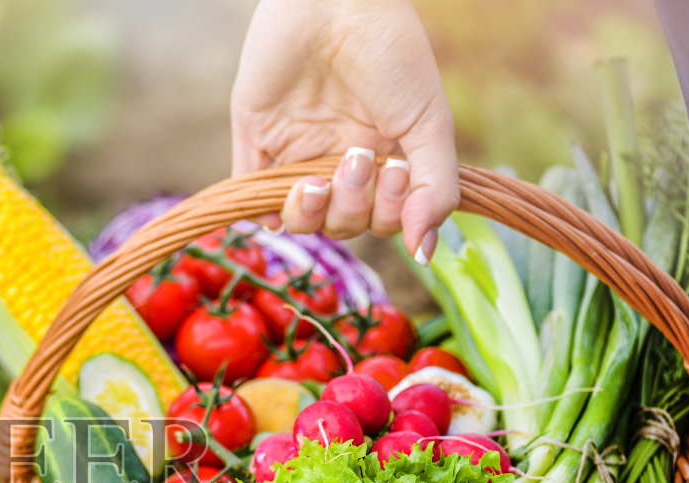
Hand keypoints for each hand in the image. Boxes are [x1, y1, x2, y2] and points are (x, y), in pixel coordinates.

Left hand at [231, 0, 457, 262]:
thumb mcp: (429, 122)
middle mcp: (340, 162)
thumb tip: (424, 252)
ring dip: (312, 212)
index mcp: (384, 159)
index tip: (397, 171)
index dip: (388, 213)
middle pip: (343, 224)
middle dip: (353, 205)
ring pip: (301, 219)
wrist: (337, 1)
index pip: (383, 220)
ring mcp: (297, 153)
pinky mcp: (257, 140)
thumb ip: (435, 188)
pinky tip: (286, 195)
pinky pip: (253, 195)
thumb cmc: (392, 54)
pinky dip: (265, 210)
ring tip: (318, 179)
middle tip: (358, 159)